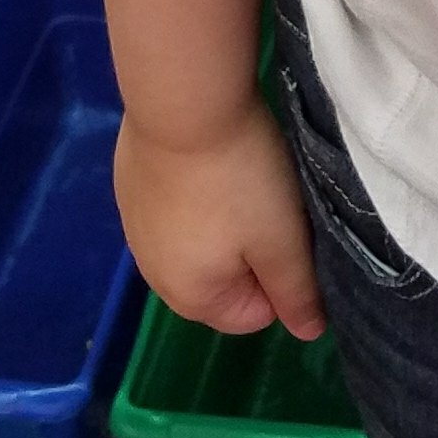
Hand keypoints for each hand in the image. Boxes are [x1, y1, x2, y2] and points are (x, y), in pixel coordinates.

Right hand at [113, 98, 325, 343]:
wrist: (185, 103)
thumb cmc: (242, 179)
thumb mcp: (283, 240)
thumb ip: (297, 293)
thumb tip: (309, 333)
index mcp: (190, 296)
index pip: (252, 315)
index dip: (280, 280)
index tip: (287, 234)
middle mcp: (153, 273)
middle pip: (220, 282)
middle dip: (249, 253)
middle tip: (267, 206)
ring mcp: (134, 229)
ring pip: (196, 243)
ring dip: (221, 223)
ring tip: (238, 179)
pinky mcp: (128, 188)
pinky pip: (173, 211)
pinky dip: (194, 194)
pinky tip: (206, 161)